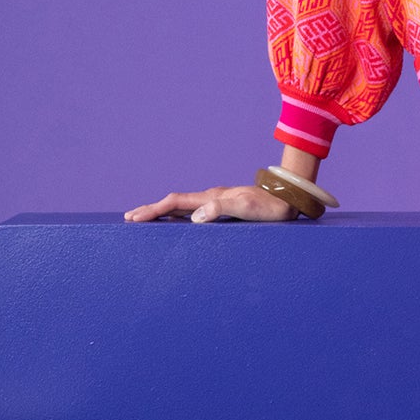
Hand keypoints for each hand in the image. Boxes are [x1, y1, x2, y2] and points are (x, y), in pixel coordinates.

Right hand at [124, 185, 294, 223]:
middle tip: (130, 218)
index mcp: (212, 197)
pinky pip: (194, 210)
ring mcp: (217, 201)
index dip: (154, 210)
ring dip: (163, 212)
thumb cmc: (270, 208)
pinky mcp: (224, 207)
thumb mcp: (247, 208)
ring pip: (182, 206)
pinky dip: (178, 215)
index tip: (134, 218)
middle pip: (174, 202)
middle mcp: (211, 198)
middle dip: (151, 209)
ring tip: (146, 219)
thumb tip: (195, 218)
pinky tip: (177, 221)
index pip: (175, 203)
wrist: (289, 199)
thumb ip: (222, 209)